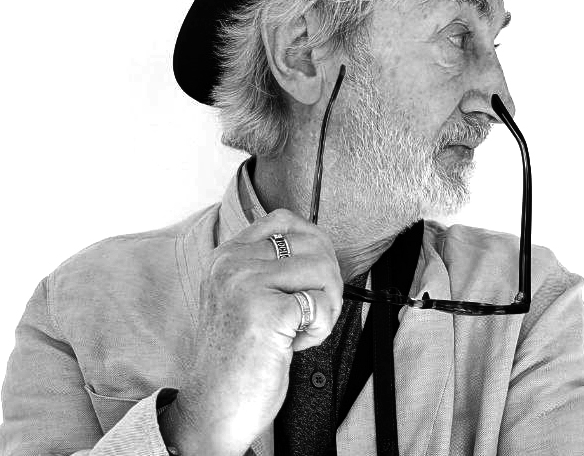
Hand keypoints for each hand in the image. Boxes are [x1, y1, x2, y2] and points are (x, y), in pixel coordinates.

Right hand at [159, 209, 343, 455]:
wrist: (214, 408)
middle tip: (308, 310)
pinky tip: (294, 343)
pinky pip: (323, 303)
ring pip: (323, 269)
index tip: (310, 274)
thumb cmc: (237, 356)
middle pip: (312, 242)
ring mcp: (246, 285)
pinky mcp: (266, 312)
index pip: (284, 219)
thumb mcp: (241, 295)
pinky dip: (321, 328)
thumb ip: (266, 264)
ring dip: (325, 305)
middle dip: (325, 279)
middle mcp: (232, 263)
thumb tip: (315, 242)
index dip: (312, 244)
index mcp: (226, 256)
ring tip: (298, 328)